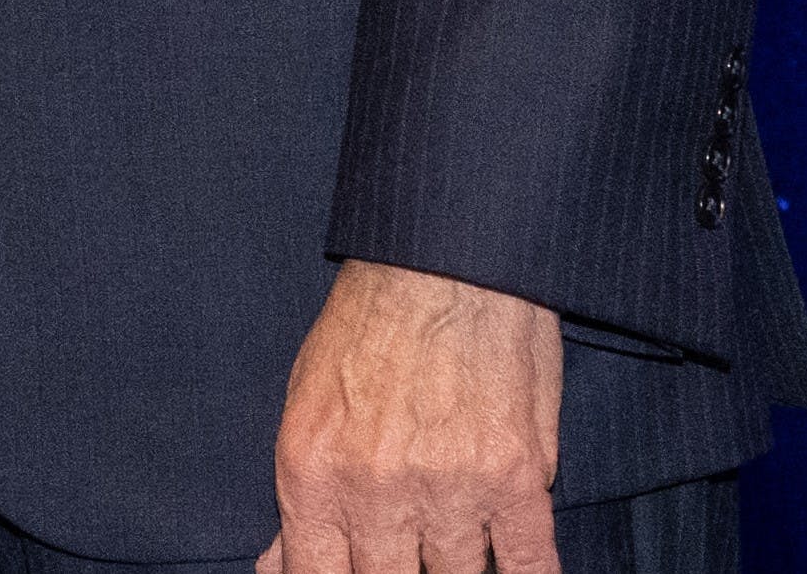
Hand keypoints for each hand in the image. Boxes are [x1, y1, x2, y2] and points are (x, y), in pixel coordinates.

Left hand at [261, 260, 561, 573]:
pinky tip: (515, 570)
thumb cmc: (368, 328)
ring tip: (448, 545)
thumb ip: (304, 500)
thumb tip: (277, 566)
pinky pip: (529, 565)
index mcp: (312, 471)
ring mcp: (450, 488)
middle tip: (406, 557)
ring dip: (455, 570)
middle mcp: (376, 490)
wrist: (442, 263)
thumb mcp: (308, 405)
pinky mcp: (517, 479)